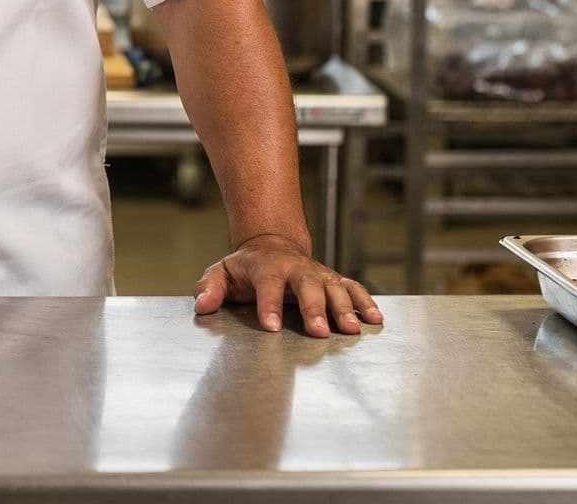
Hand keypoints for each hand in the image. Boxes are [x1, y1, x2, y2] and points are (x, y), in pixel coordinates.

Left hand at [192, 234, 382, 337]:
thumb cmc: (246, 267)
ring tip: (351, 329)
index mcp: (267, 267)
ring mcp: (318, 273)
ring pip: (334, 288)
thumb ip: (210, 287)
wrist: (272, 245)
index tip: (271, 326)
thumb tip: (202, 304)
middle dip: (313, 308)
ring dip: (343, 308)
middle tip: (318, 331)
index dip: (269, 305)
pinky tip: (375, 319)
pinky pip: (352, 288)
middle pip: (307, 286)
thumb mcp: (222, 272)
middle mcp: (296, 269)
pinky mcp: (333, 280)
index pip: (268, 285)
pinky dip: (365, 302)